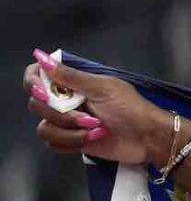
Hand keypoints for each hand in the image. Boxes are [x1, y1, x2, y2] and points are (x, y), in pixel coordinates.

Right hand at [23, 57, 169, 166]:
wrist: (149, 139)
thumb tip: (40, 57)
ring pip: (44, 127)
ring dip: (69, 132)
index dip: (33, 83)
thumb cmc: (130, 109)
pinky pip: (53, 144)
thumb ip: (70, 76)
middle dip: (62, 115)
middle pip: (37, 105)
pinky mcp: (72, 141)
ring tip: (96, 130)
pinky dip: (71, 143)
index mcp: (72, 83)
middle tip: (90, 119)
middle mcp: (65, 100)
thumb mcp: (102, 88)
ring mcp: (67, 122)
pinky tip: (91, 141)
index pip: (36, 76)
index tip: (44, 93)